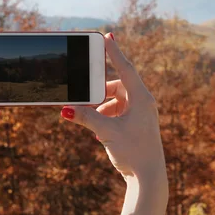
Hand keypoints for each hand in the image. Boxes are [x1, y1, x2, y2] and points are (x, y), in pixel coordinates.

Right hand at [60, 33, 165, 179]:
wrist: (148, 178)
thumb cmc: (133, 152)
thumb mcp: (106, 131)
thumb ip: (86, 117)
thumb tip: (65, 109)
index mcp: (141, 99)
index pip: (125, 68)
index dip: (114, 52)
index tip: (107, 36)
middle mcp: (143, 103)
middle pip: (117, 86)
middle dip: (99, 93)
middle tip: (84, 98)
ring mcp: (141, 115)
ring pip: (116, 101)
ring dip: (101, 108)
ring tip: (91, 121)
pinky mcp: (137, 125)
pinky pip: (119, 113)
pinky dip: (106, 117)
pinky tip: (98, 132)